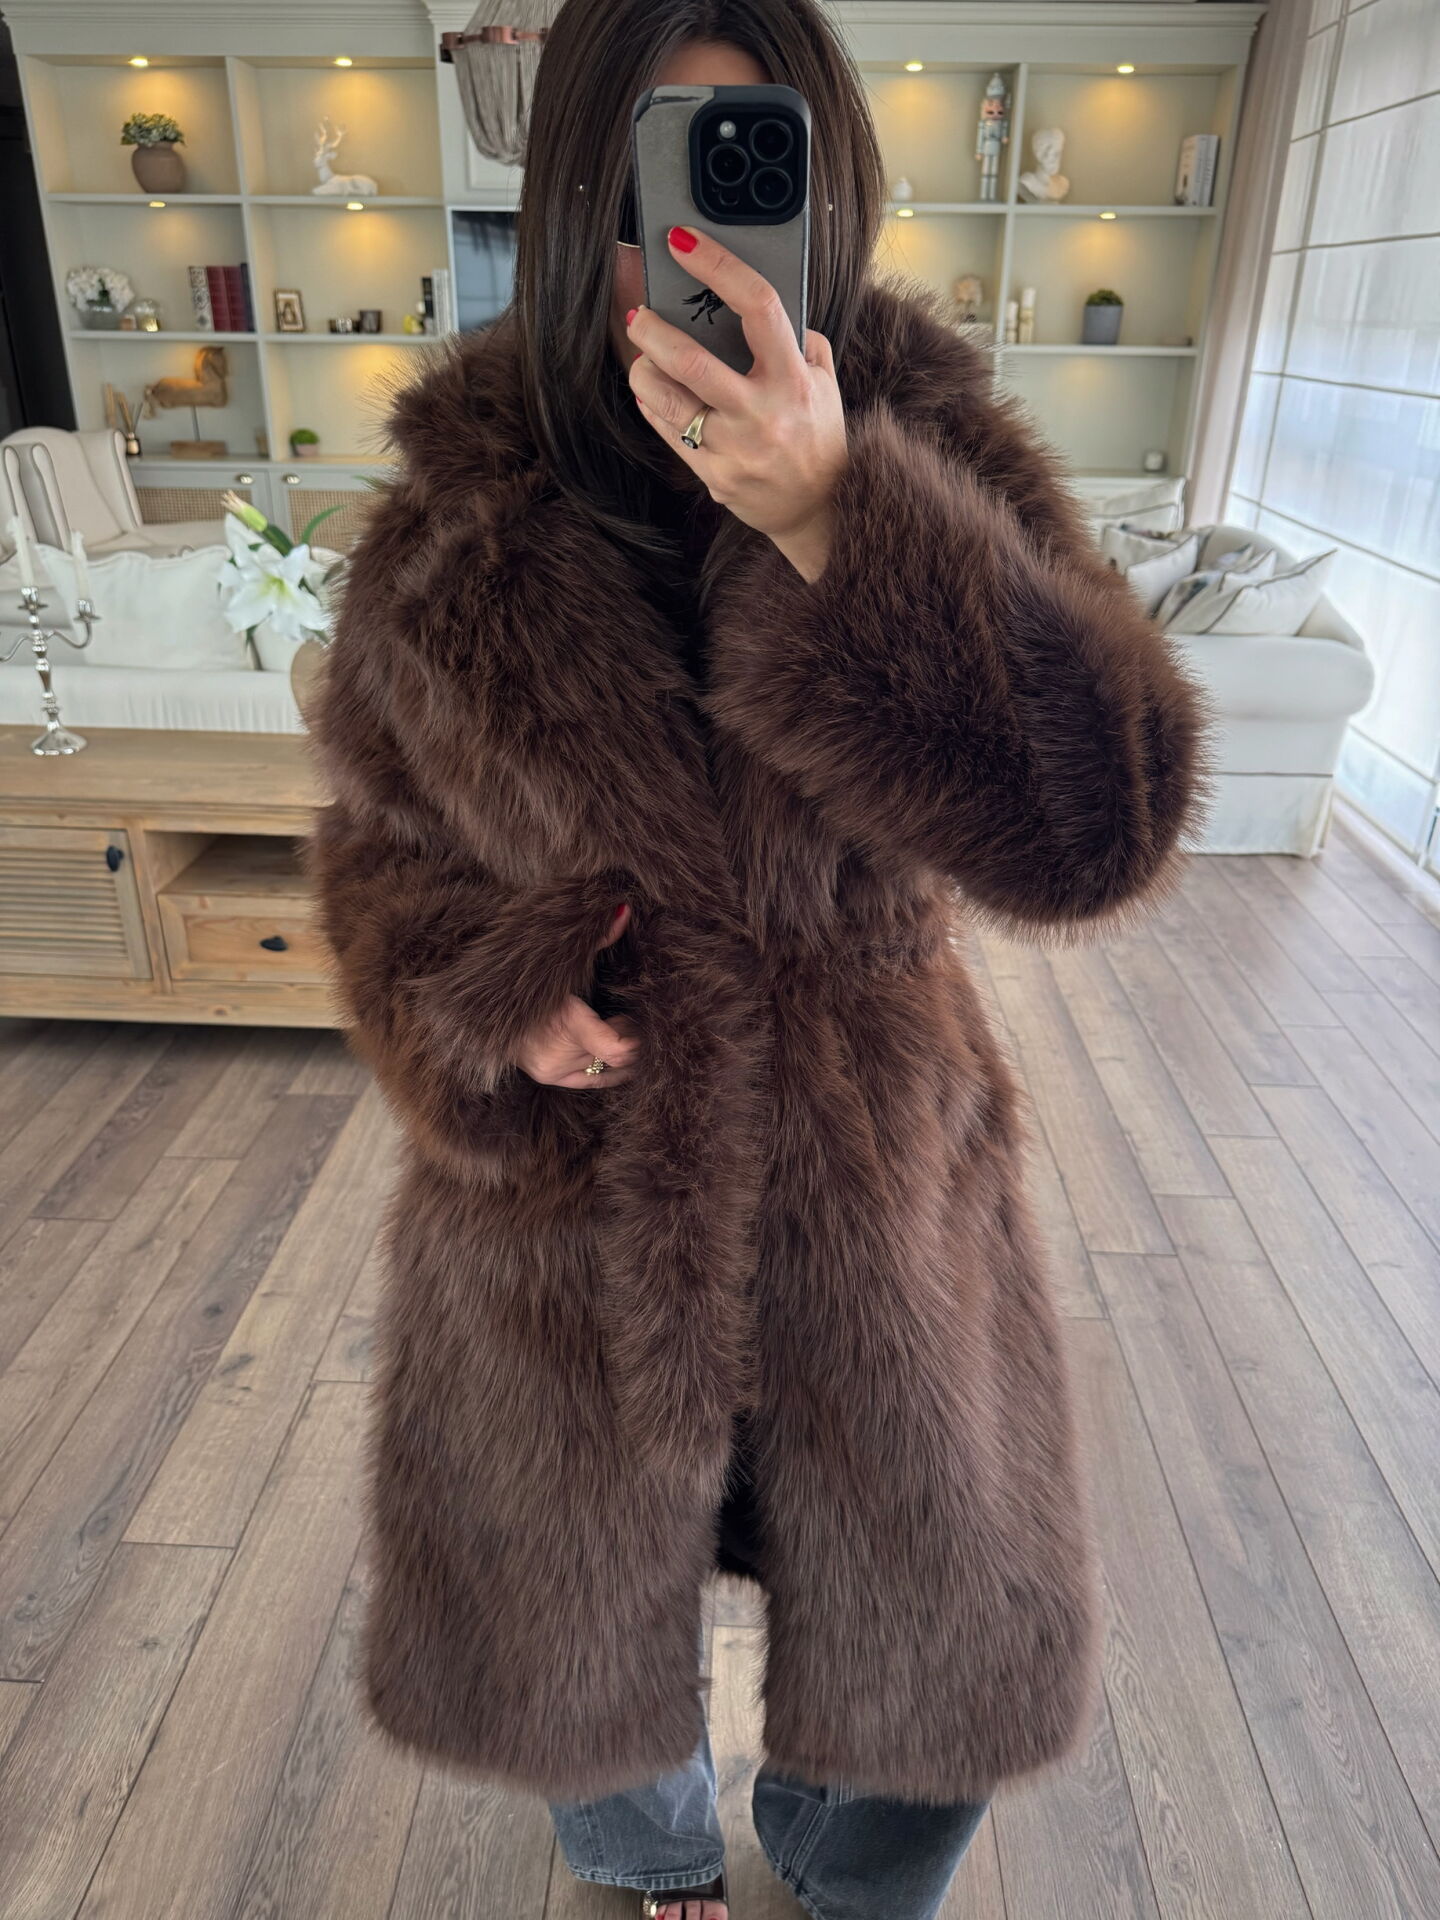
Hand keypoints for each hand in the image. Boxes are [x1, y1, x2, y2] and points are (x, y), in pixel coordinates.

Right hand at [514, 905, 639, 1089]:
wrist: (480, 999)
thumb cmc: (525, 974)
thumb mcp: (560, 958)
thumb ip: (596, 937)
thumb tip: (626, 911)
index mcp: (563, 1022)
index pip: (618, 1049)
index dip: (638, 1035)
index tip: (643, 1015)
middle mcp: (556, 1055)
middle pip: (618, 1056)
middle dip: (634, 1035)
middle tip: (638, 1012)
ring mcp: (552, 1071)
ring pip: (610, 1066)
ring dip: (624, 1048)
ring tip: (624, 1023)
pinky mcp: (550, 1078)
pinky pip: (597, 1080)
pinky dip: (616, 1068)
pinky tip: (627, 1055)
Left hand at [625, 226, 846, 582]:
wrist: (820, 509)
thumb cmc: (818, 436)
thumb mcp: (824, 384)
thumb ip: (800, 342)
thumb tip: (755, 303)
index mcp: (794, 379)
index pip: (758, 307)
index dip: (718, 266)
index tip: (683, 242)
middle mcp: (763, 414)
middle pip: (692, 363)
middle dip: (653, 331)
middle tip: (638, 314)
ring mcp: (735, 449)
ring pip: (668, 402)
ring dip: (643, 372)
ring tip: (642, 356)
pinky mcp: (714, 476)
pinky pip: (670, 434)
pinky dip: (654, 407)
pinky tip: (652, 392)